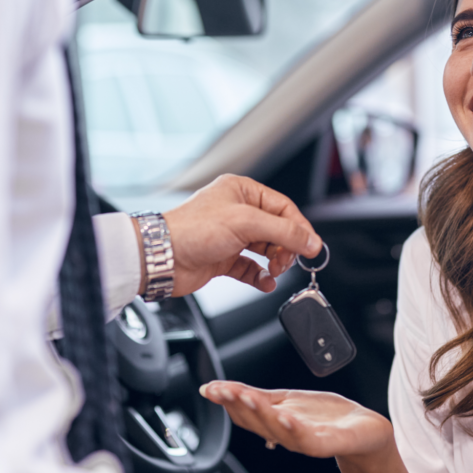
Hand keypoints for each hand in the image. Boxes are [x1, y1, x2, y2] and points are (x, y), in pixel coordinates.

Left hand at [158, 174, 321, 296]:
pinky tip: (265, 282)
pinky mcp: (222, 258)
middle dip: (286, 247)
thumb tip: (311, 240)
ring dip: (275, 262)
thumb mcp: (246, 223)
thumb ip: (283, 232)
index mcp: (241, 191)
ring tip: (275, 270)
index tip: (312, 247)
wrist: (160, 258)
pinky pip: (251, 267)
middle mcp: (236, 211)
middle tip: (288, 261)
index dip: (300, 228)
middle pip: (277, 229)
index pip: (283, 207)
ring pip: (266, 249)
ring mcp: (229, 236)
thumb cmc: (191, 230)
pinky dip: (261, 276)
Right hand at [199, 380, 393, 459]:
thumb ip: (255, 396)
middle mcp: (285, 435)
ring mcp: (305, 441)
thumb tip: (219, 388)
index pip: (244, 414)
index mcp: (273, 424)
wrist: (363, 430)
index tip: (210, 388)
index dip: (225, 400)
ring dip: (260, 413)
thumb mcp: (284, 400)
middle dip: (237, 405)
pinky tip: (284, 415)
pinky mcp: (327, 444)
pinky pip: (306, 439)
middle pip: (255, 423)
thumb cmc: (325, 416)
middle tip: (223, 390)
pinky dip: (293, 428)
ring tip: (246, 397)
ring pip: (276, 430)